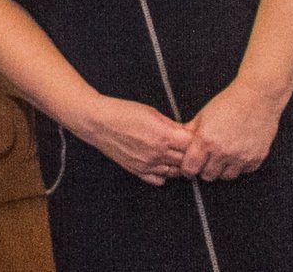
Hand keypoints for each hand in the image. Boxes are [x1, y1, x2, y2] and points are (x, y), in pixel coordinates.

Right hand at [72, 94, 192, 184]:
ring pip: (176, 172)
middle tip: (186, 147)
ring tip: (174, 155)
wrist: (96, 121)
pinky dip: (164, 174)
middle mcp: (157, 153)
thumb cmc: (120, 112)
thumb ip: (171, 124)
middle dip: (190, 153)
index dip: (196, 140)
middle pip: (187, 160)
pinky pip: (159, 180)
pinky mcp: (137, 170)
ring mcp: (147, 164)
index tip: (194, 137)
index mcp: (163, 135)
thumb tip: (186, 132)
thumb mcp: (151, 112)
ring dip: (178, 165)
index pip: (193, 145)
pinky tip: (161, 164)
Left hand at [182, 80, 285, 179]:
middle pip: (208, 176)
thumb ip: (190, 132)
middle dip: (204, 170)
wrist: (256, 98)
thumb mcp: (202, 116)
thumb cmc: (228, 103)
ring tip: (221, 158)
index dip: (187, 169)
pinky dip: (239, 166)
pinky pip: (244, 171)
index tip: (189, 167)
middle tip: (205, 161)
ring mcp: (241, 157)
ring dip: (222, 170)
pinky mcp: (256, 158)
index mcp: (206, 141)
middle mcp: (223, 152)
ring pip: (226, 177)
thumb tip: (179, 143)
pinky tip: (236, 155)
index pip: (191, 168)